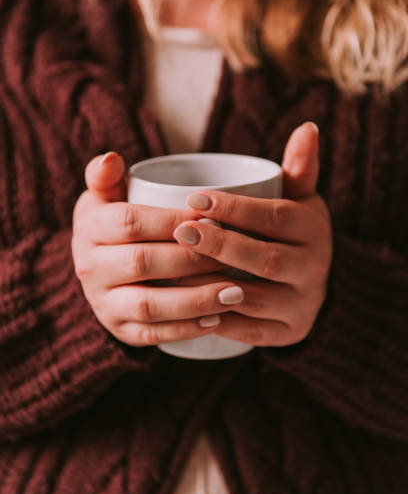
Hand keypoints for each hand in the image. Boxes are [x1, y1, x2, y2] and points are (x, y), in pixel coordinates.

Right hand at [71, 153, 242, 346]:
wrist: (98, 264)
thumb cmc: (116, 220)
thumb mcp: (106, 194)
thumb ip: (107, 174)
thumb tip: (112, 158)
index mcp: (89, 227)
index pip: (131, 221)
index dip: (173, 219)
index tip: (214, 217)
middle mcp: (89, 267)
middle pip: (143, 263)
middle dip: (192, 259)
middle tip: (235, 254)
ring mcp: (103, 303)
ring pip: (148, 305)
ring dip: (195, 300)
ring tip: (236, 292)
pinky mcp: (119, 330)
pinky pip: (151, 336)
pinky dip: (185, 330)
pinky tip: (218, 320)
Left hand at [172, 122, 332, 346]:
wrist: (309, 282)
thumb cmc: (290, 231)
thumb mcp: (299, 198)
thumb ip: (298, 167)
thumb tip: (307, 127)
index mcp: (315, 229)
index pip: (275, 216)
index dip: (235, 208)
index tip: (195, 198)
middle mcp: (316, 268)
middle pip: (265, 259)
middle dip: (221, 245)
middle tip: (182, 232)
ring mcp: (304, 304)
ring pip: (256, 298)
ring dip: (213, 285)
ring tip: (173, 270)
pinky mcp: (290, 333)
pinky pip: (252, 332)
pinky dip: (220, 320)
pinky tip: (188, 306)